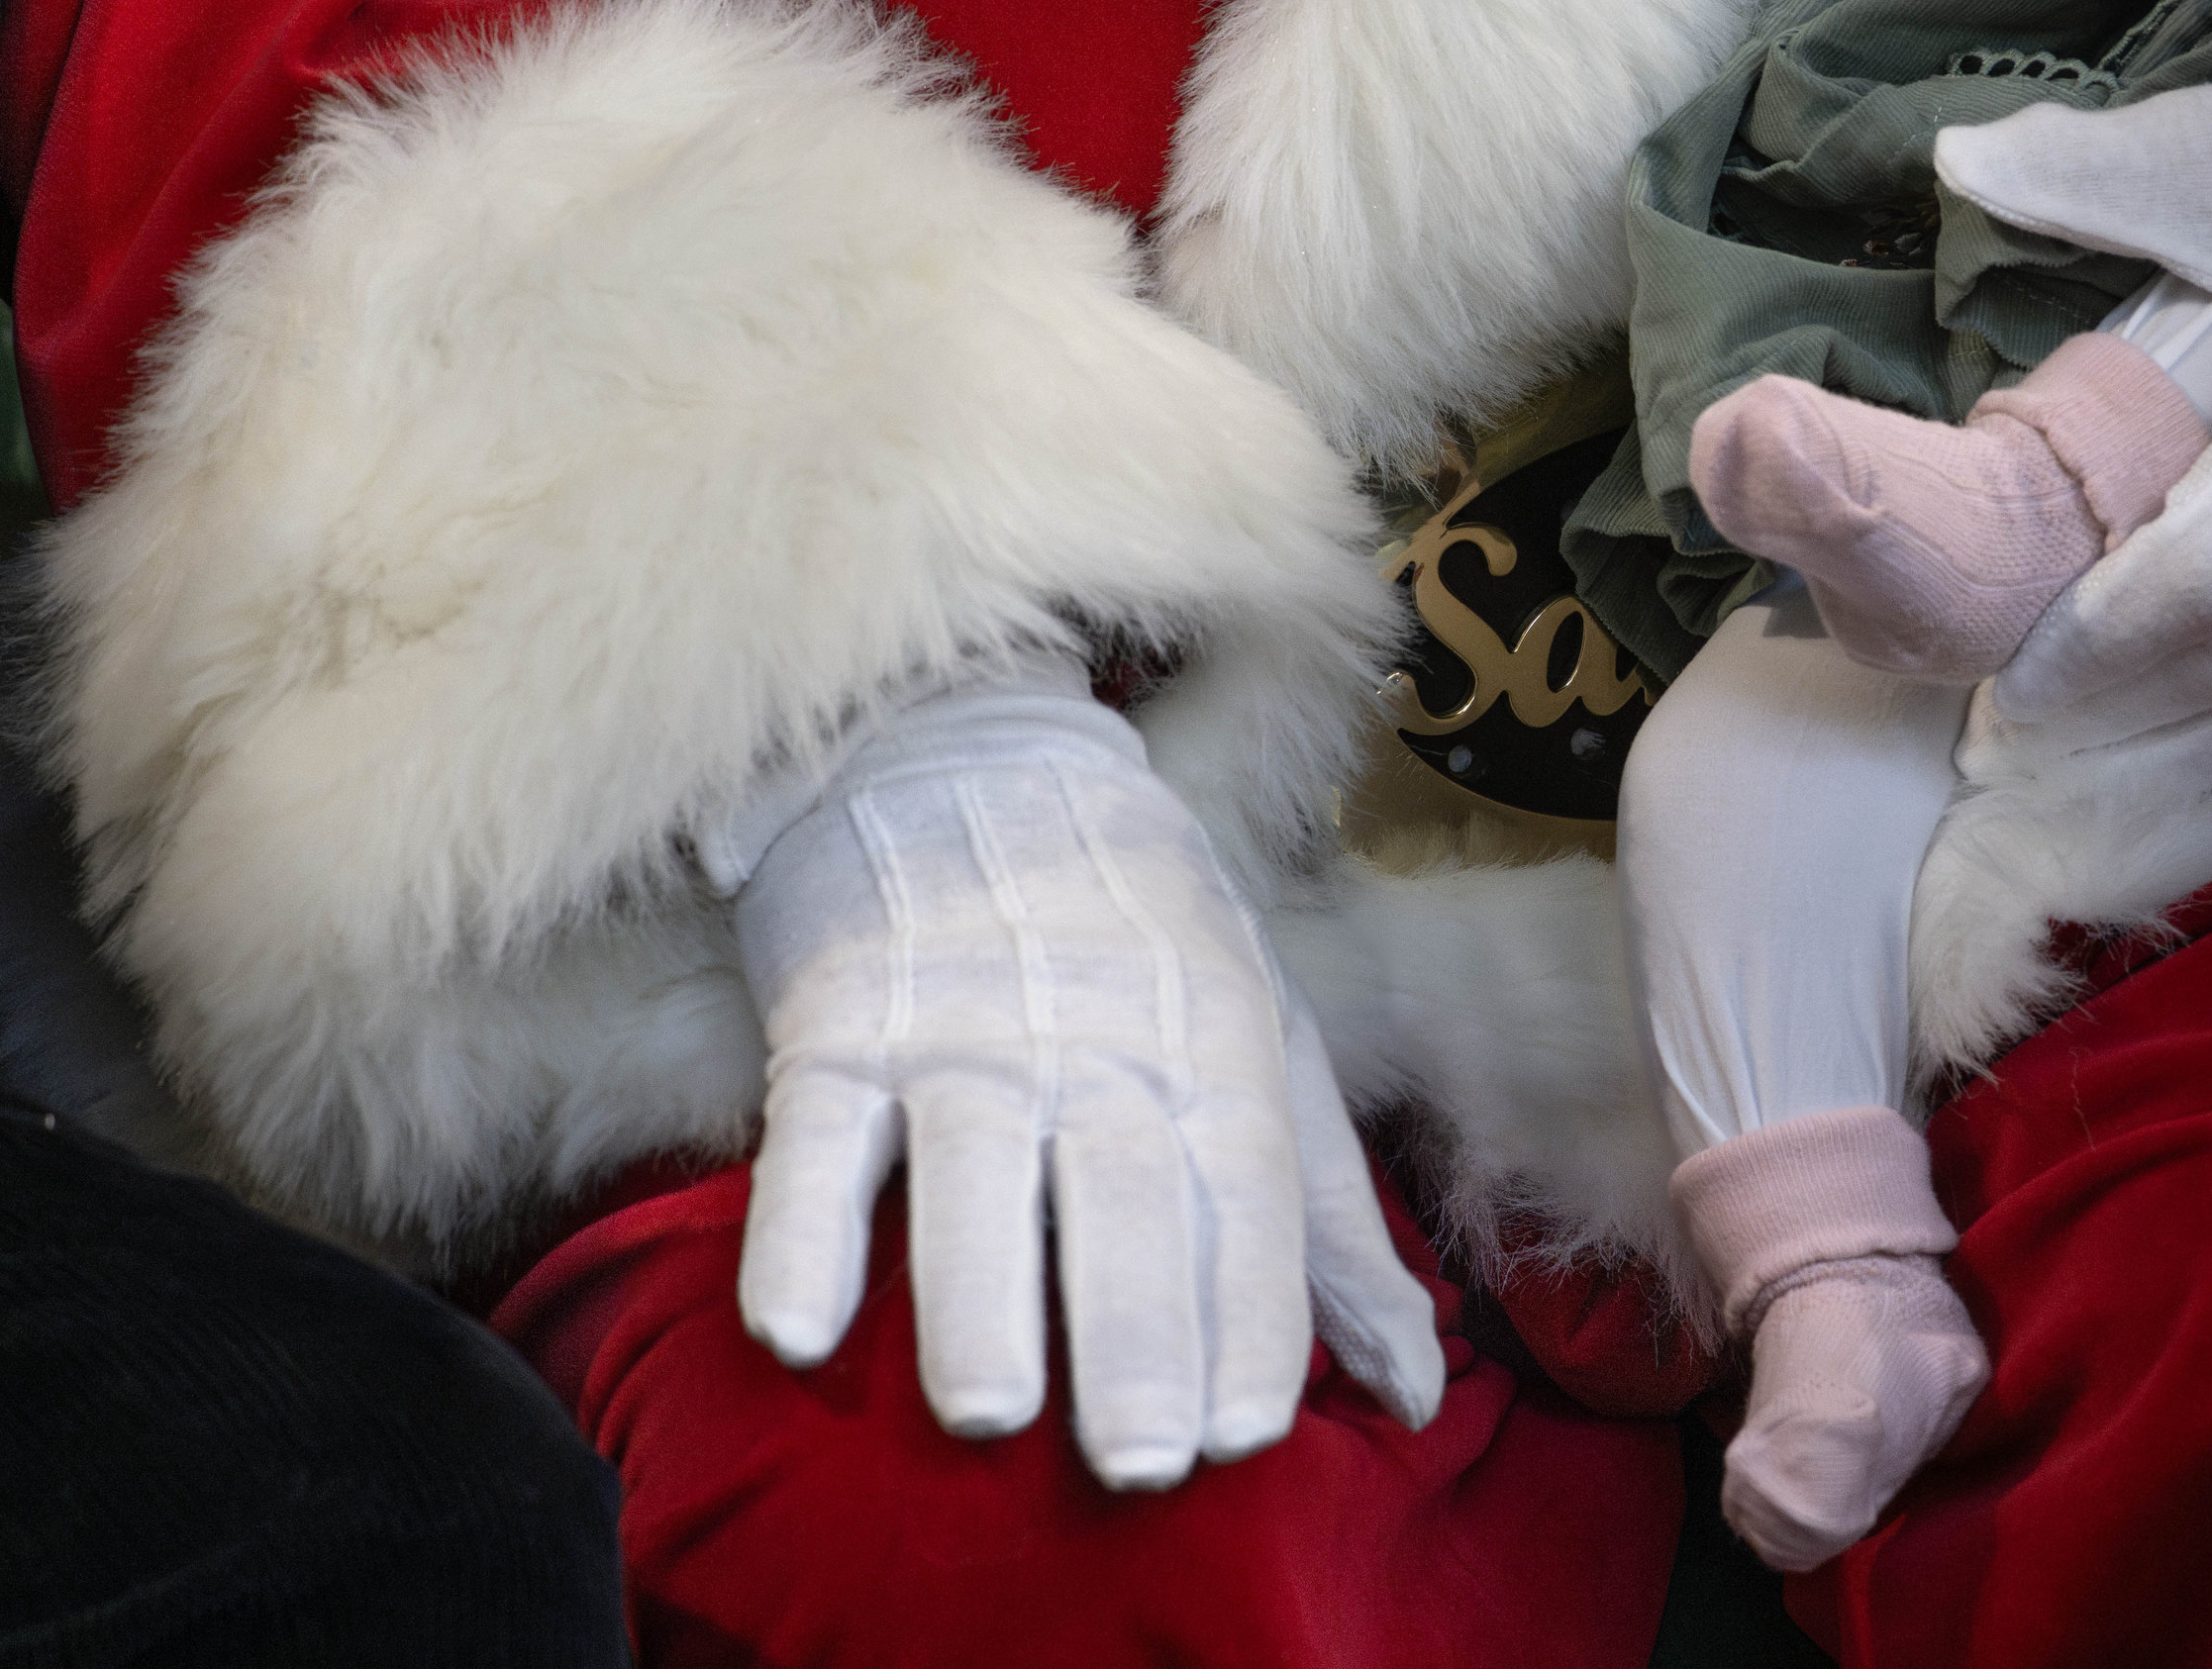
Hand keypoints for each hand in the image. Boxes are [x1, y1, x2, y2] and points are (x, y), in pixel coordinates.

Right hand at [722, 661, 1445, 1486]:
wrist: (961, 745)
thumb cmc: (1133, 927)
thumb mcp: (1258, 1037)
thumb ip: (1324, 1226)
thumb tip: (1415, 1397)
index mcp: (1211, 1039)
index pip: (1245, 1190)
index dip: (1250, 1313)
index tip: (1248, 1438)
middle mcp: (1092, 1035)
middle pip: (1121, 1191)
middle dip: (1136, 1328)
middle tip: (1139, 1465)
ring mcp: (957, 1029)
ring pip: (969, 1170)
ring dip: (976, 1293)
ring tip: (987, 1411)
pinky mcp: (834, 1026)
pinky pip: (811, 1139)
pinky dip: (797, 1233)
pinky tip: (796, 1330)